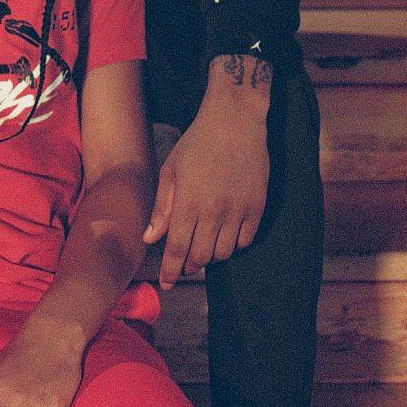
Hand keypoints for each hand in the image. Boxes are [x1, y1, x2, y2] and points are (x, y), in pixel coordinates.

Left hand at [143, 64, 270, 289]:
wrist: (235, 121)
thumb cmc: (197, 143)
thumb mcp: (171, 171)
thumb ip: (162, 208)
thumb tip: (150, 240)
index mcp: (188, 203)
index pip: (177, 250)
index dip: (170, 272)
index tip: (166, 284)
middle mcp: (215, 211)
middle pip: (201, 257)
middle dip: (189, 265)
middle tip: (183, 263)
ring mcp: (239, 210)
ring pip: (224, 253)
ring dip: (211, 256)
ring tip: (203, 246)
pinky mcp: (257, 207)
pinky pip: (245, 241)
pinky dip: (233, 245)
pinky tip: (224, 235)